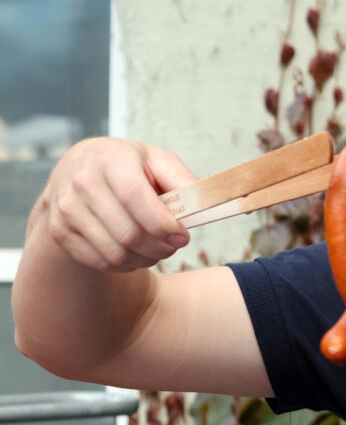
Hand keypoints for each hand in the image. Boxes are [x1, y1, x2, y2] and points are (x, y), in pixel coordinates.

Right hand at [34, 138, 197, 271]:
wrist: (78, 169)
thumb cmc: (127, 165)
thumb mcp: (156, 161)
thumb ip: (182, 179)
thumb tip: (206, 202)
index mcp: (110, 159)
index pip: (134, 197)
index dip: (162, 224)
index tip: (183, 236)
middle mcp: (81, 182)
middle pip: (128, 233)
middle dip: (161, 247)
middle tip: (175, 245)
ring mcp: (66, 209)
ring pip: (116, 253)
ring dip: (146, 259)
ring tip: (158, 248)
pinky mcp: (59, 232)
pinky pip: (101, 262)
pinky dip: (126, 265)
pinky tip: (135, 252)